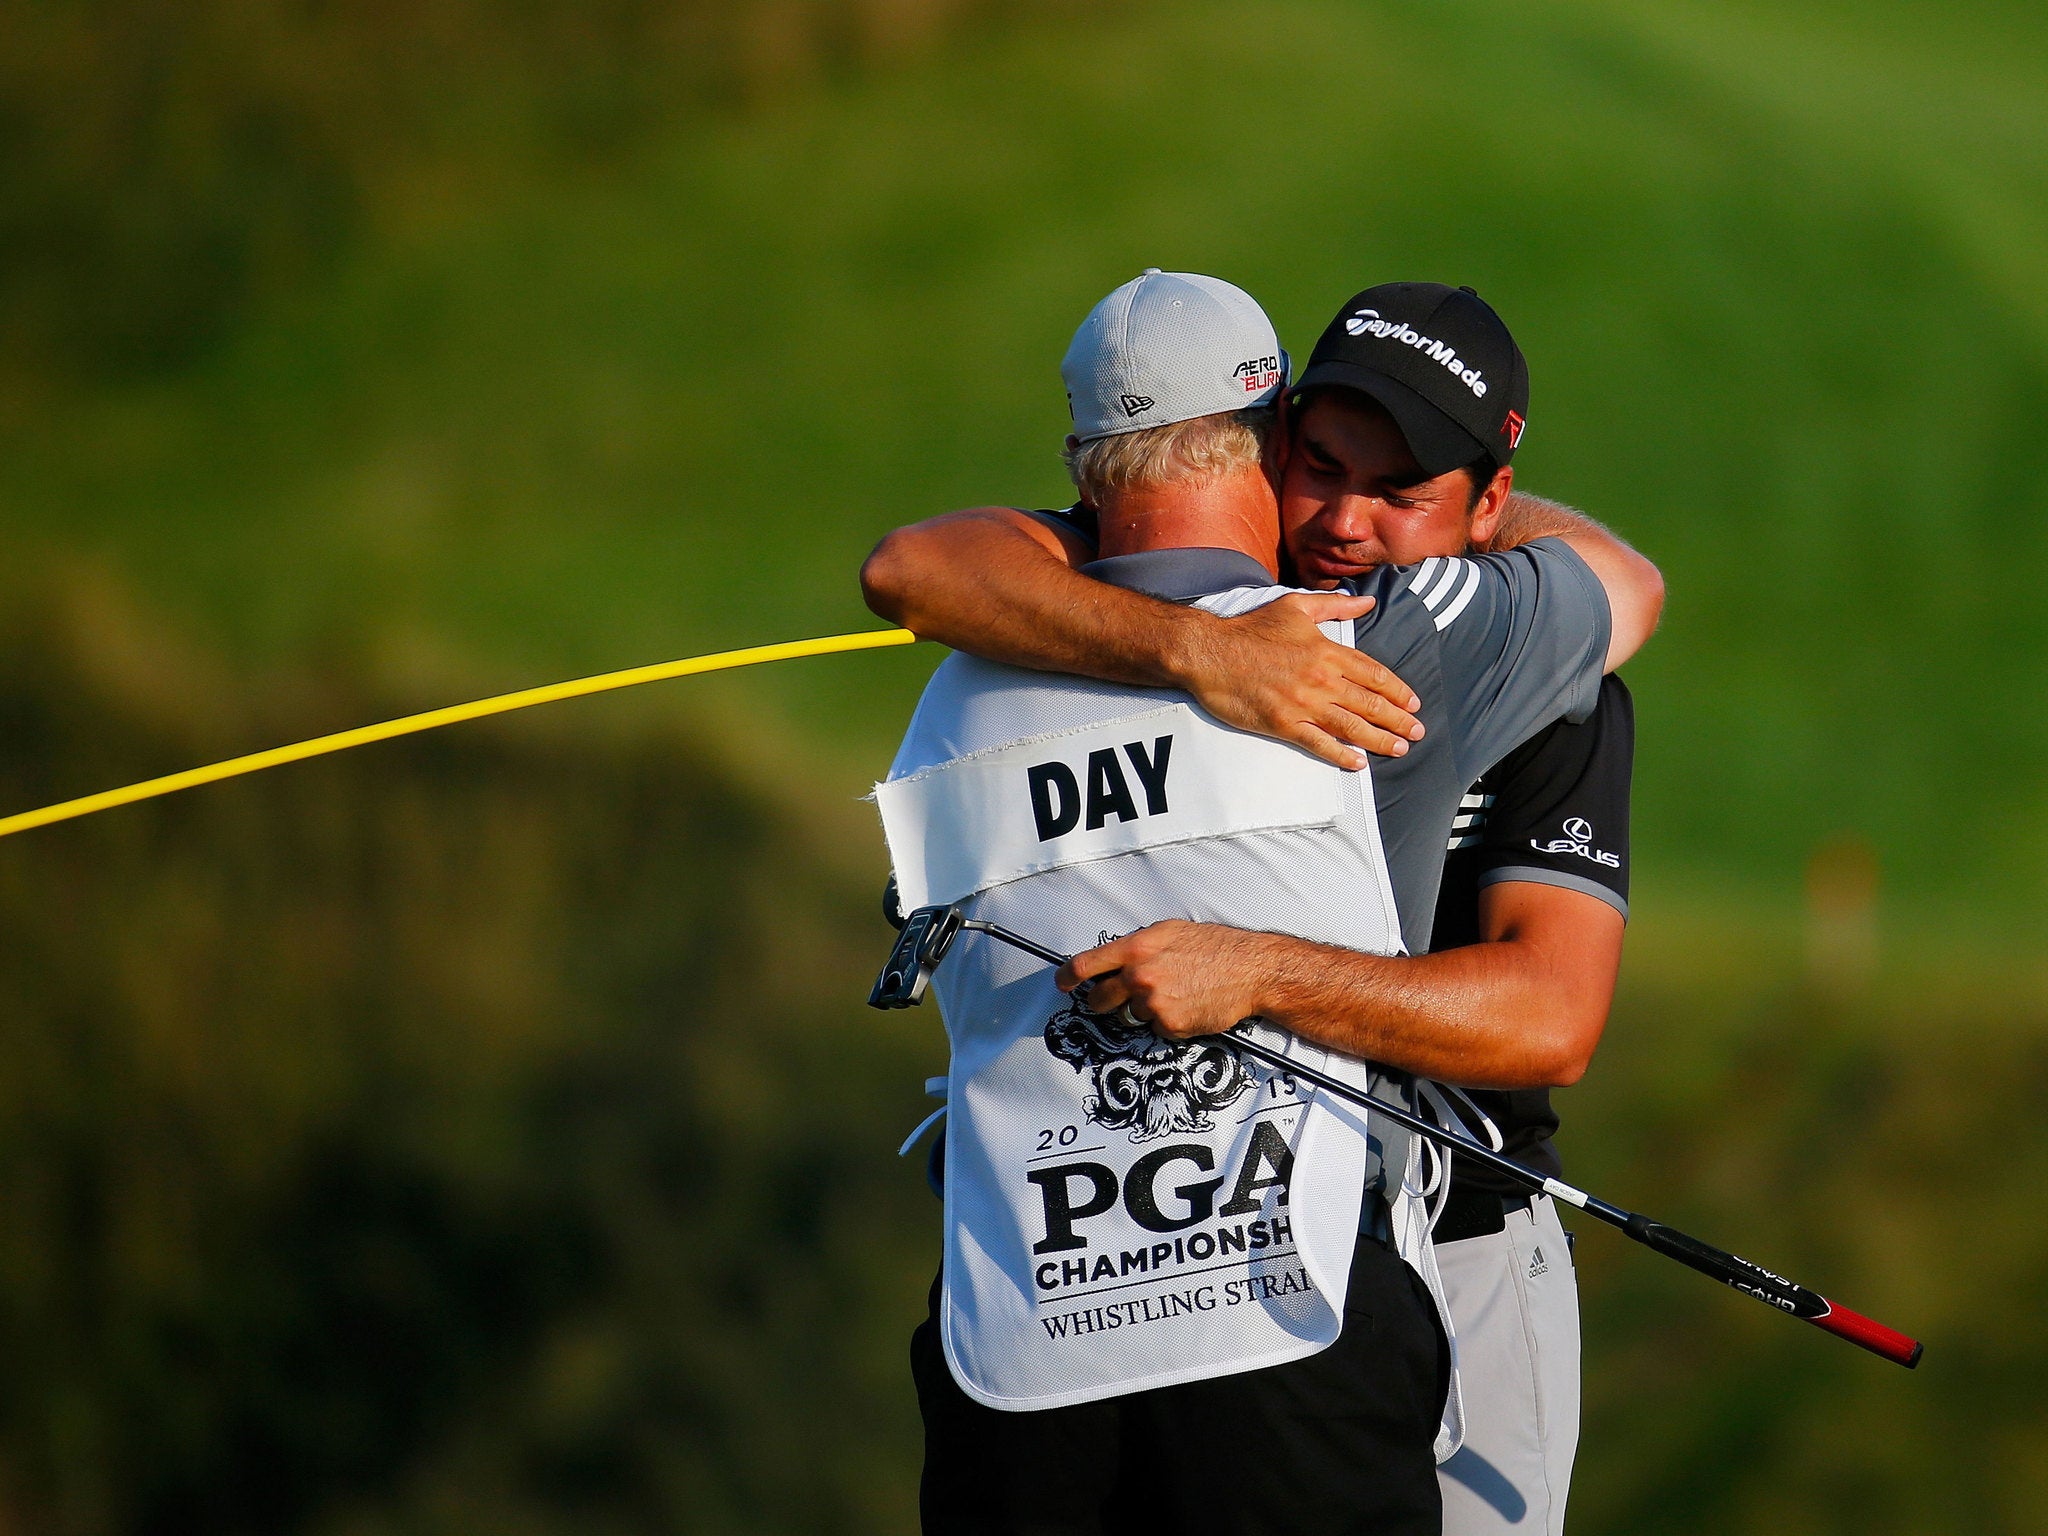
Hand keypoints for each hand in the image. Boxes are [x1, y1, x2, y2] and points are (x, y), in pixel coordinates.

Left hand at [1056, 921, 1277, 1040]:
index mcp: (1136, 948)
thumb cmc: (1213, 947)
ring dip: (1140, 1012)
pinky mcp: (1168, 1024)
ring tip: (1170, 995)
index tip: (1062, 984)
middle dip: (1103, 1002)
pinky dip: (1166, 1022)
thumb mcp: (1170, 932)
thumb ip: (1138, 947)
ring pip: (1128, 1017)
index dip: (1067, 977)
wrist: (1249, 970)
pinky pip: (1154, 1029)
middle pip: (1099, 1000)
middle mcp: (1139, 976)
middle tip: (1117, 999)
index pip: (1085, 965)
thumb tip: (1112, 961)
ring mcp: (1152, 1002)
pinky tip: (1186, 1006)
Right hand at [1169, 593, 1421, 770]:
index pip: (1375, 674)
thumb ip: (1335, 606)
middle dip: (1398, 720)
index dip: (1398, 691)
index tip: (1413, 703)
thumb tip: (1366, 601)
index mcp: (1327, 651)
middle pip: (1371, 704)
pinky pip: (1320, 744)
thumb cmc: (1250, 628)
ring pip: (1352, 727)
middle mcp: (1322, 679)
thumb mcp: (1295, 607)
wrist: (1210, 652)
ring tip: (1399, 749)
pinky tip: (1358, 763)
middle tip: (1416, 733)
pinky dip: (1342, 755)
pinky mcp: (1283, 724)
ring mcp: (1303, 704)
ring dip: (1380, 740)